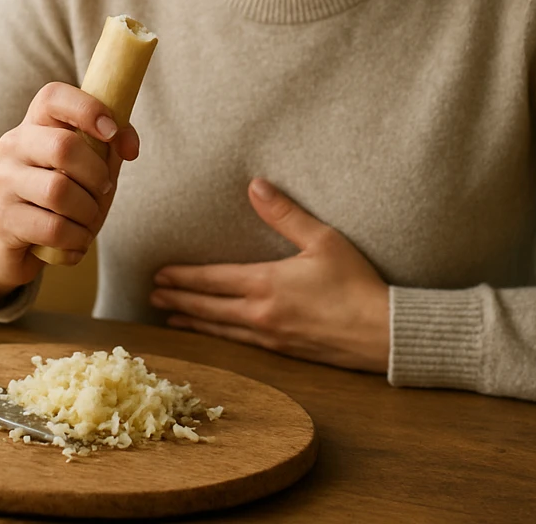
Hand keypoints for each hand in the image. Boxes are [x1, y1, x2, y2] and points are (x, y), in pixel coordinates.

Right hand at [0, 82, 139, 304]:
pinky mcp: (3, 218)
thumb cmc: (65, 192)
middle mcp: (13, 145)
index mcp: (36, 122)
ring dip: (88, 212)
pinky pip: (53, 228)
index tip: (111, 132)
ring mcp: (4, 181)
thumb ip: (114, 144)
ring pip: (58, 191)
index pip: (53, 96)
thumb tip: (128, 146)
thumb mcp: (92, 164)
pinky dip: (76, 239)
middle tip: (104, 190)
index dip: (87, 109)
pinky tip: (76, 241)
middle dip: (97, 174)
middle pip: (63, 146)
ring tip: (89, 220)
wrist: (21, 240)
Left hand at [150, 178, 390, 372]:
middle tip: (152, 295)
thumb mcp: (323, 239)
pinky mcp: (284, 351)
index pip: (212, 279)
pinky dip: (217, 337)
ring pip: (219, 329)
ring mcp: (271, 336)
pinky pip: (240, 344)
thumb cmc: (356, 283)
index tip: (160, 273)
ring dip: (192, 320)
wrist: (383, 333)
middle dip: (177, 299)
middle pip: (207, 307)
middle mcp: (261, 313)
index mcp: (267, 283)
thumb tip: (255, 185)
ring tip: (170, 317)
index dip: (183, 277)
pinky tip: (212, 335)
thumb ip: (285, 213)